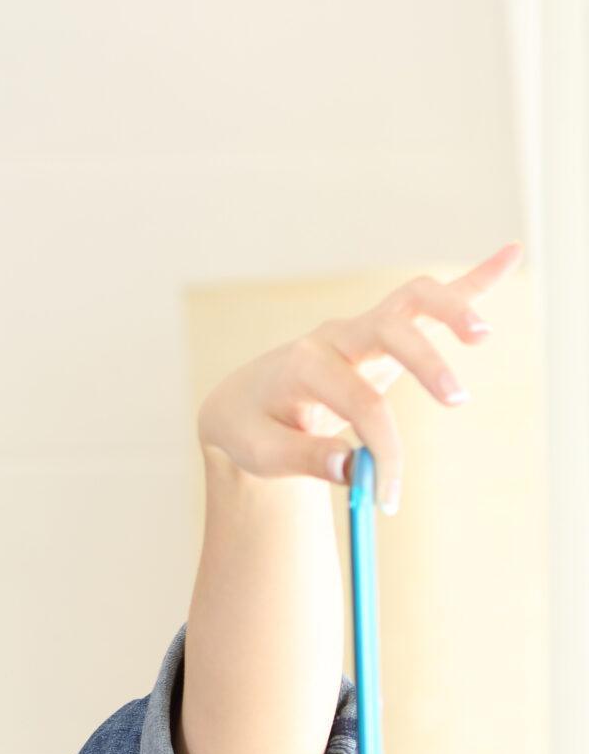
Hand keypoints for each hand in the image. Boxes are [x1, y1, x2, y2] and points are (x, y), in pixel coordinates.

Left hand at [195, 242, 517, 513]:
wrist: (241, 402)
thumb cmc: (252, 429)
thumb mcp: (260, 453)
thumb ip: (304, 459)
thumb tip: (353, 467)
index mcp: (302, 366)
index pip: (361, 404)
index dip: (384, 452)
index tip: (387, 498)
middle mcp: (334, 337)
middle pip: (391, 330)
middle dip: (427, 363)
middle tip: (456, 401)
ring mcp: (361, 328)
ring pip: (412, 299)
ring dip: (452, 308)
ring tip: (482, 335)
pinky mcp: (382, 330)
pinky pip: (427, 298)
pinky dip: (470, 280)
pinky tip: (511, 255)